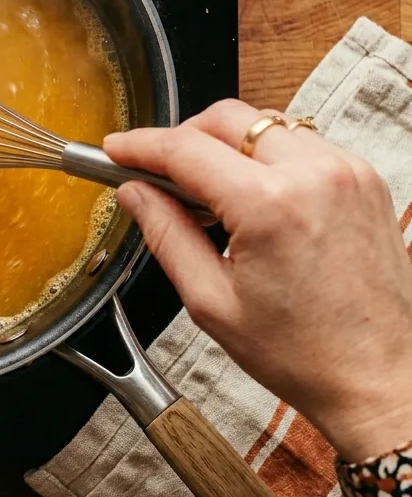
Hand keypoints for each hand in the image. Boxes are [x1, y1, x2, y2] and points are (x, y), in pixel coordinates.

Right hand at [104, 99, 411, 462]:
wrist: (380, 378)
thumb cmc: (305, 353)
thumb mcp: (210, 300)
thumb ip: (166, 234)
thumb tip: (134, 193)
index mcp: (271, 206)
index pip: (185, 149)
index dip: (140, 145)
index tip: (116, 149)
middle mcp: (315, 175)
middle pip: (225, 118)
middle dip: (181, 136)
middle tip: (155, 170)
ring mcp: (346, 171)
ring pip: (263, 123)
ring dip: (224, 144)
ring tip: (206, 189)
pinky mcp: (363, 178)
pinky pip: (299, 142)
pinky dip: (264, 155)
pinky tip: (250, 194)